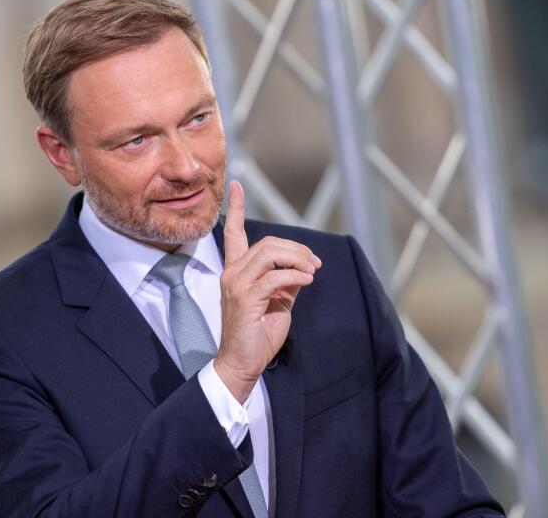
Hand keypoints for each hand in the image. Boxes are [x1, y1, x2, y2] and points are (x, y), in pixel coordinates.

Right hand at [214, 180, 320, 402]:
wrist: (243, 363)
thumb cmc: (259, 334)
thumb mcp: (278, 301)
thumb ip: (286, 281)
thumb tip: (303, 269)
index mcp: (236, 271)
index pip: (234, 232)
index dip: (236, 207)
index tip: (237, 185)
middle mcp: (232, 273)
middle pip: (268, 242)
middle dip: (296, 249)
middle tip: (314, 264)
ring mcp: (236, 284)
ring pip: (270, 254)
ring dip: (297, 260)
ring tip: (311, 273)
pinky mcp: (245, 298)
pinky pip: (275, 276)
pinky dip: (295, 276)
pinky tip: (307, 282)